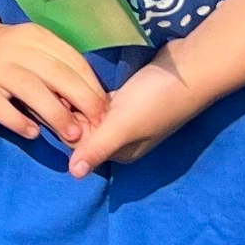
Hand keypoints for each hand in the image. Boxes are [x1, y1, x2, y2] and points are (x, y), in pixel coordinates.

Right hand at [0, 19, 108, 144]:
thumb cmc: (8, 54)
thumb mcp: (34, 52)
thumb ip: (58, 74)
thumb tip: (89, 110)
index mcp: (37, 37)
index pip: (72, 62)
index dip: (93, 88)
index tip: (106, 112)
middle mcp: (16, 49)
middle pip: (56, 75)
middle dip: (82, 102)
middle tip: (97, 127)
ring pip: (31, 89)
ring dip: (56, 113)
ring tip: (72, 135)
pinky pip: (0, 106)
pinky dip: (18, 120)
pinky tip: (33, 133)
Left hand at [66, 48, 209, 175]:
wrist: (190, 69)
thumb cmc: (155, 100)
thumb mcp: (122, 126)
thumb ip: (97, 149)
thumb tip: (73, 175)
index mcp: (122, 153)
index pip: (82, 145)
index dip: (65, 125)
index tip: (54, 102)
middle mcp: (123, 139)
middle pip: (86, 129)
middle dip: (72, 113)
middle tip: (58, 87)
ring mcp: (128, 118)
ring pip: (93, 114)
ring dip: (81, 101)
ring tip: (65, 80)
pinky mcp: (130, 98)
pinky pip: (103, 100)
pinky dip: (92, 93)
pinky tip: (83, 78)